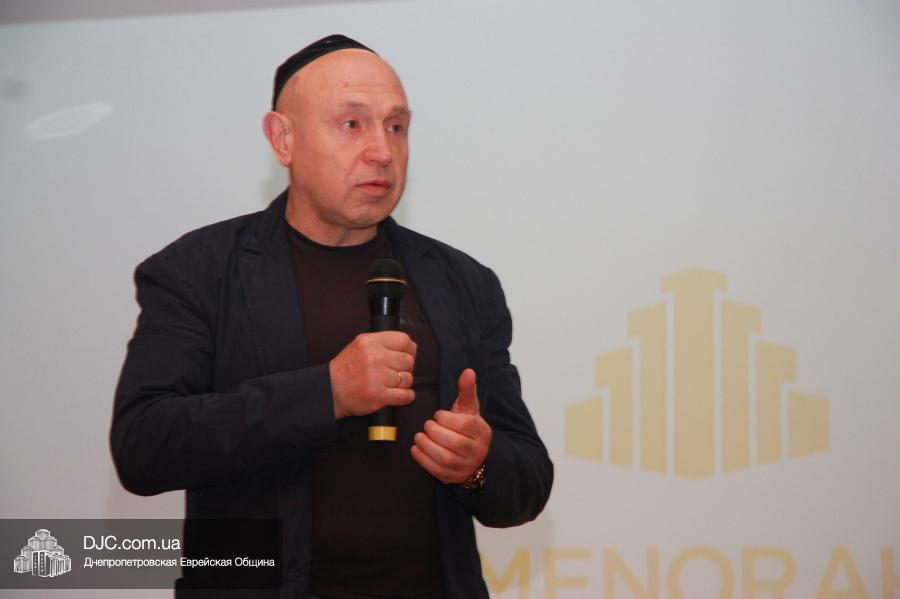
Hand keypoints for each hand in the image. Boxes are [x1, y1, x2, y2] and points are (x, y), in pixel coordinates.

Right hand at [329, 331, 416, 418]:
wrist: (331, 390)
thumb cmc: (345, 370)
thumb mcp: (359, 345)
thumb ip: (381, 342)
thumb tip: (408, 345)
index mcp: (370, 342)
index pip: (404, 340)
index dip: (409, 349)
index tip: (406, 354)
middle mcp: (375, 358)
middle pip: (408, 360)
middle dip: (405, 367)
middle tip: (396, 371)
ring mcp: (378, 377)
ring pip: (408, 378)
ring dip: (403, 383)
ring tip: (392, 384)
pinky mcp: (380, 395)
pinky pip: (406, 395)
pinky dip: (406, 396)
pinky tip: (398, 394)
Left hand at [411, 368, 491, 484]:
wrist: (475, 457)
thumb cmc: (468, 428)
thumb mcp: (469, 409)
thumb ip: (467, 390)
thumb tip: (468, 371)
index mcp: (481, 432)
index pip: (463, 425)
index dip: (446, 419)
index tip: (438, 415)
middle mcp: (476, 450)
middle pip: (453, 442)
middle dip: (434, 432)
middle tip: (426, 425)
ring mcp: (465, 466)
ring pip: (444, 457)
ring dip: (426, 445)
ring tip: (419, 436)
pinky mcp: (452, 477)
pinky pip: (435, 470)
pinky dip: (422, 458)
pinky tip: (416, 448)